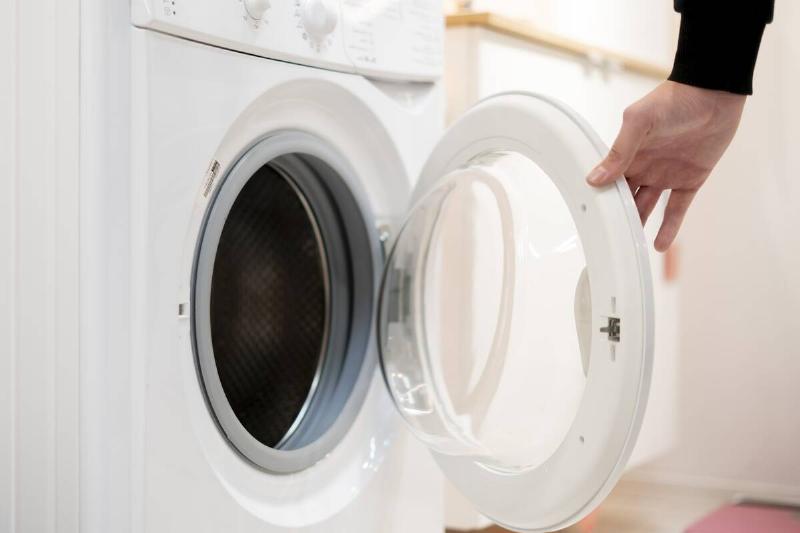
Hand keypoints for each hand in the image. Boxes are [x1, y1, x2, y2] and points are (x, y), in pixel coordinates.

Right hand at [586, 81, 745, 251]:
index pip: (607, 182)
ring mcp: (666, 175)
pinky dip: (669, 228)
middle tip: (606, 240)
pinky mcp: (690, 180)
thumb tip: (594, 179)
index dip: (599, 199)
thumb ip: (619, 151)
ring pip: (647, 207)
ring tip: (627, 249)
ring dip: (638, 226)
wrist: (715, 94)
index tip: (588, 218)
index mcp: (628, 153)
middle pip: (625, 198)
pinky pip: (676, 209)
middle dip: (616, 217)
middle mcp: (644, 166)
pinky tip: (658, 246)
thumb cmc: (673, 100)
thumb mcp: (639, 122)